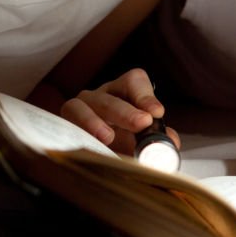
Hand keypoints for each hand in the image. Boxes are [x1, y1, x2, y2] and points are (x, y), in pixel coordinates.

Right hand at [60, 68, 180, 154]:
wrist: (97, 155)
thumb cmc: (123, 141)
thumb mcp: (143, 140)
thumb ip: (159, 138)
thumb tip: (171, 140)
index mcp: (124, 93)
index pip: (134, 81)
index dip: (145, 95)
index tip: (156, 113)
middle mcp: (101, 96)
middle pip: (110, 96)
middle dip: (126, 111)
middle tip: (141, 123)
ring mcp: (80, 107)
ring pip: (82, 105)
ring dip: (94, 121)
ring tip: (108, 137)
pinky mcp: (65, 122)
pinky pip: (66, 121)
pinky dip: (77, 130)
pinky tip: (87, 143)